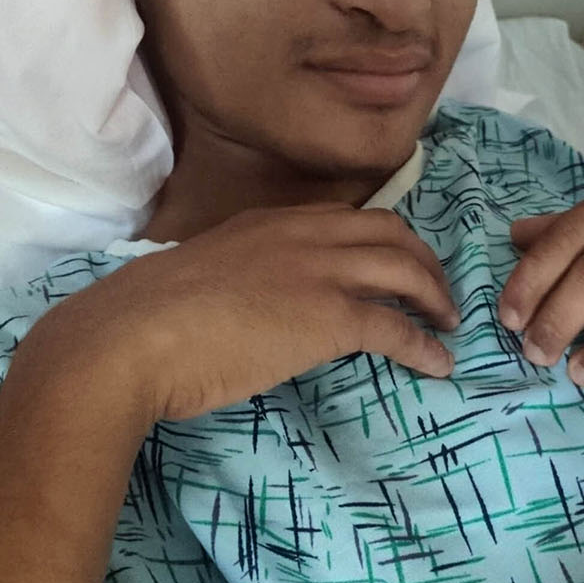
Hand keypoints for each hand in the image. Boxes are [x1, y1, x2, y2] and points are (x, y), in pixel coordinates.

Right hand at [72, 204, 457, 424]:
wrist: (135, 337)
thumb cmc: (146, 319)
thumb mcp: (197, 278)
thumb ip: (229, 280)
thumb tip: (231, 307)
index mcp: (264, 223)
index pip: (342, 218)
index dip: (379, 239)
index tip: (393, 261)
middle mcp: (299, 234)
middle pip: (389, 232)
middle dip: (422, 259)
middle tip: (436, 291)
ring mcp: (317, 271)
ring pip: (403, 269)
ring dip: (434, 295)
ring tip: (447, 322)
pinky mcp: (329, 316)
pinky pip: (397, 326)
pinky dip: (425, 345)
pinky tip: (438, 364)